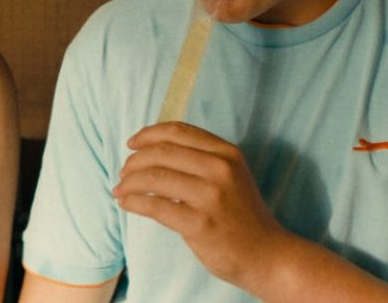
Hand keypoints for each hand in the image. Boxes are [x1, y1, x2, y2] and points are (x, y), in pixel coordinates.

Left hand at [112, 122, 290, 287]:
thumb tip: (150, 150)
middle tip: (123, 172)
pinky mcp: (200, 223)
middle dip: (134, 161)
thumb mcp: (231, 176)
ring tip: (120, 190)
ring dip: (129, 182)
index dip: (148, 134)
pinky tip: (126, 203)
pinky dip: (134, 202)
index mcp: (227, 153)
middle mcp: (220, 169)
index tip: (131, 143)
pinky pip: (155, 206)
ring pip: (155, 177)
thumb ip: (201, 159)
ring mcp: (211, 196)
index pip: (178, 131)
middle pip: (162, 152)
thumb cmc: (241, 215)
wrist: (267, 254)